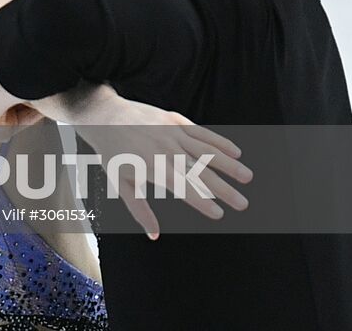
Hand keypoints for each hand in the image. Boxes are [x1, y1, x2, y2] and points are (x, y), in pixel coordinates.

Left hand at [66, 86, 252, 239]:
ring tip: (247, 178)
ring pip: (206, 151)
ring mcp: (172, 133)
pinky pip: (202, 132)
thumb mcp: (120, 183)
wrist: (105, 116)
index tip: (218, 214)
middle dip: (223, 189)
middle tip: (242, 204)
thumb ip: (139, 209)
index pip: (182, 187)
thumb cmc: (112, 154)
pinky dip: (219, 142)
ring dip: (228, 165)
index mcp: (152, 166)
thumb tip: (154, 234)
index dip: (201, 201)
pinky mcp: (175, 121)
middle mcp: (166, 150)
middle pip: (200, 172)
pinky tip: (236, 152)